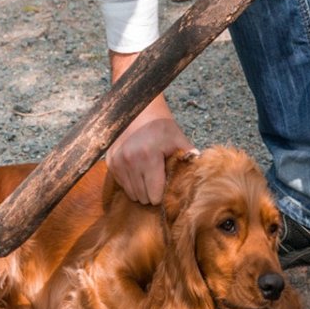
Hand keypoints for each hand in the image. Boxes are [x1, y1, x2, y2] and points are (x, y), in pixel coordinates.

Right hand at [106, 51, 193, 204]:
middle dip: (152, 193)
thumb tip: (200, 175)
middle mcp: (129, 161)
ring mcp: (117, 162)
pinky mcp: (110, 162)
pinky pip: (122, 185)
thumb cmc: (162, 127)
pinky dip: (131, 182)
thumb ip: (189, 158)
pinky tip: (137, 169)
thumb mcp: (179, 139)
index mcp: (149, 157)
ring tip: (148, 174)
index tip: (166, 185)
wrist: (138, 110)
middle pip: (143, 198)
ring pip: (132, 194)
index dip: (162, 194)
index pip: (154, 196)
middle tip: (158, 179)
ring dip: (141, 189)